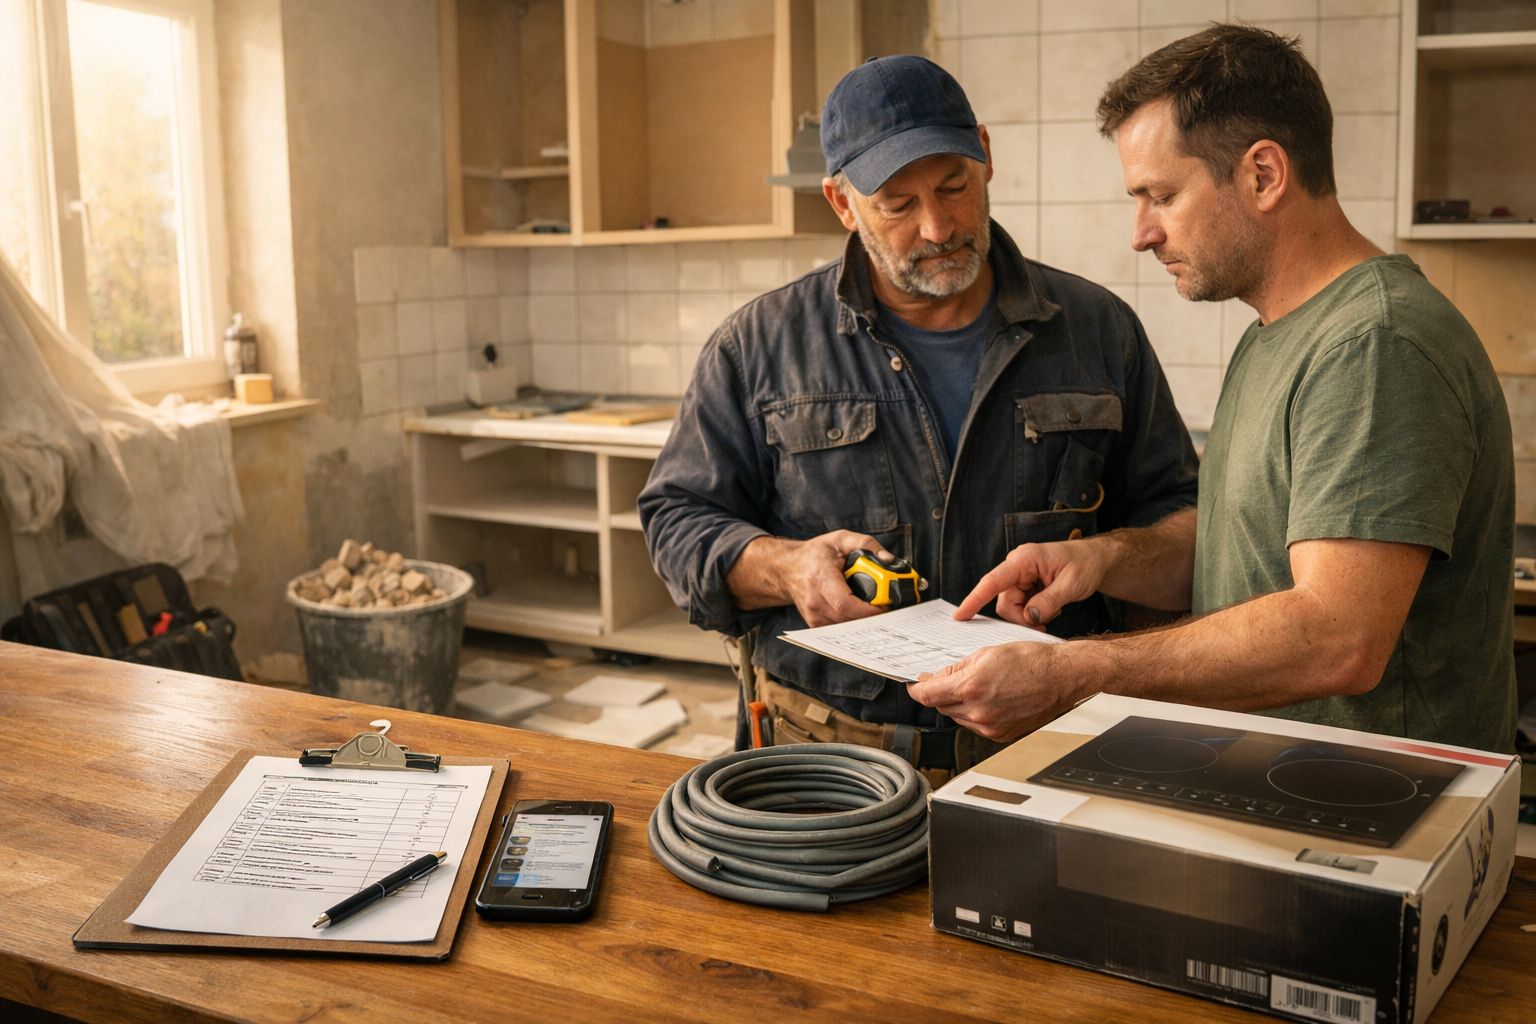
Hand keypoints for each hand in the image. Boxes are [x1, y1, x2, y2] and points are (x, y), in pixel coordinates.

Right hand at [730, 530, 892, 626]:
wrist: (787, 568)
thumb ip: (866, 544)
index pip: (844, 602)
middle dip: (870, 617)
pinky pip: (839, 629)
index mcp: (820, 577)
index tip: (884, 607)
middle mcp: (813, 599)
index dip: (866, 610)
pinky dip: (852, 623)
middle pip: (847, 618)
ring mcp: (812, 614)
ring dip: (862, 621)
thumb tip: (889, 560)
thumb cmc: (815, 554)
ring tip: (874, 609)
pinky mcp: (814, 623)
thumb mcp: (841, 539)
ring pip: (845, 627)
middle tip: (886, 609)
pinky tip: (860, 613)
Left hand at [906, 641, 1078, 742]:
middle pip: (941, 706)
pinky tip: (988, 699)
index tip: (913, 684)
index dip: (915, 689)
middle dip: (940, 693)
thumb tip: (935, 677)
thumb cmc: (1032, 661)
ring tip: (978, 686)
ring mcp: (990, 726)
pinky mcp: (1000, 735)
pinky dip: (974, 713)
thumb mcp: (986, 653)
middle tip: (948, 680)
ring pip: (957, 716)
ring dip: (957, 703)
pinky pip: (975, 725)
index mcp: (971, 687)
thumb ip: (955, 668)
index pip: (927, 695)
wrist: (1061, 678)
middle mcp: (978, 712)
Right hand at [954, 538, 1109, 628]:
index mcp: (1024, 560)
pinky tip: (1050, 609)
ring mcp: (1020, 577)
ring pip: (1012, 608)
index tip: (959, 616)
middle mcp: (1017, 567)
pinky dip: (1034, 613)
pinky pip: (1021, 607)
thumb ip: (1050, 601)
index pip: (992, 582)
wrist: (1096, 560)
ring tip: (1053, 612)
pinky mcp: (1025, 586)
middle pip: (1004, 602)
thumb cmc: (1086, 564)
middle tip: (1046, 622)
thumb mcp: (1072, 584)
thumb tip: (1030, 618)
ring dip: (1030, 616)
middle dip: (1022, 617)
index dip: (974, 600)